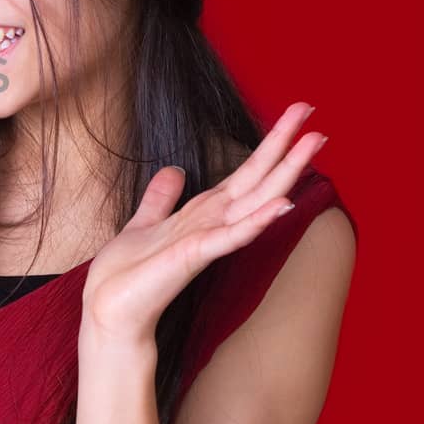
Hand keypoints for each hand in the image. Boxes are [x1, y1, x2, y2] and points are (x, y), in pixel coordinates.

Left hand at [79, 102, 328, 345]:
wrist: (110, 311)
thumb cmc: (128, 274)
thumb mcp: (144, 222)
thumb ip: (162, 198)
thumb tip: (176, 170)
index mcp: (202, 213)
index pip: (244, 172)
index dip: (269, 144)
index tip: (296, 114)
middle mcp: (212, 223)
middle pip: (257, 178)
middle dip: (284, 145)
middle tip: (312, 112)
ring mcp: (207, 239)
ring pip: (255, 199)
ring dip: (284, 172)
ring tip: (314, 142)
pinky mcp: (194, 256)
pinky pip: (230, 236)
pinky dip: (257, 220)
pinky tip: (283, 205)